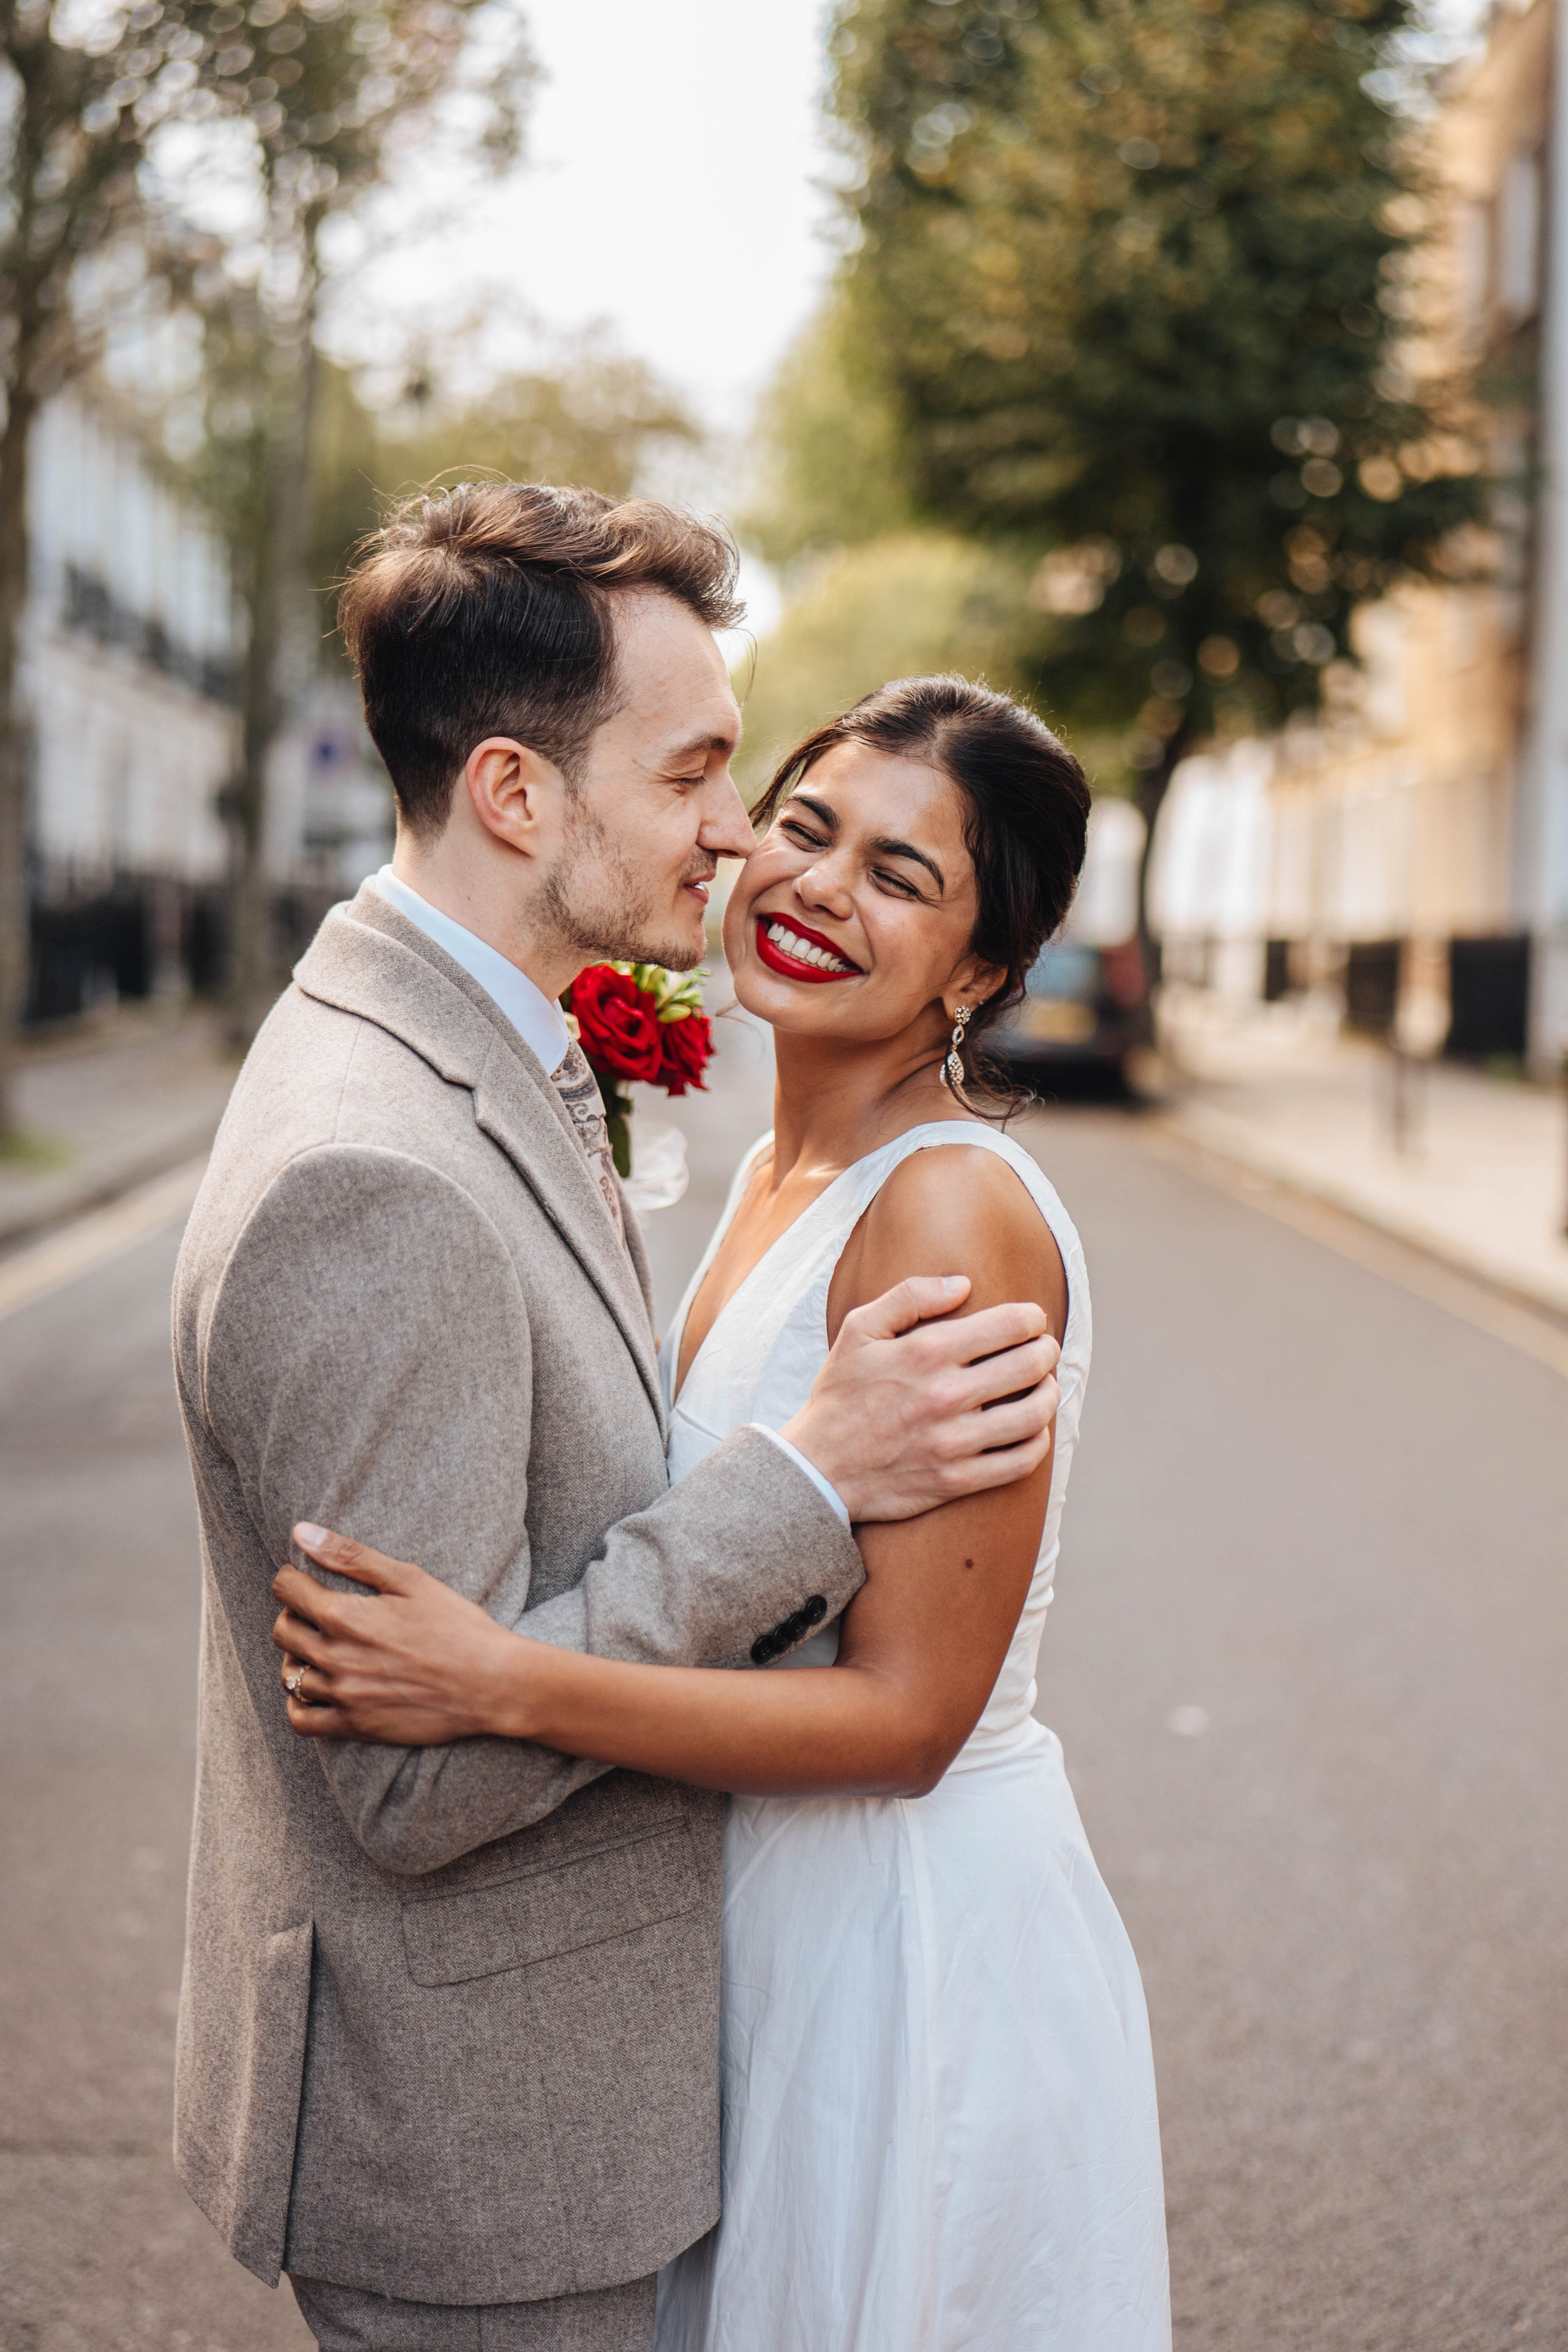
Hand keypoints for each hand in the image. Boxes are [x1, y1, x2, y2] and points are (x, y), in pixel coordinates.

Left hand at [271, 1524, 523, 1744]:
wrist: (492, 1683)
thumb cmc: (456, 1626)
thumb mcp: (409, 1579)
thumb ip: (350, 1556)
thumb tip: (301, 1532)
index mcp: (345, 1616)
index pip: (287, 1589)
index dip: (293, 1578)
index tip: (306, 1579)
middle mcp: (335, 1658)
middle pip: (282, 1631)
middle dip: (294, 1614)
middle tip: (320, 1611)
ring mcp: (343, 1696)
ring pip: (289, 1674)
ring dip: (298, 1656)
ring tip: (323, 1648)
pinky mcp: (355, 1726)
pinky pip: (302, 1719)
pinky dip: (299, 1703)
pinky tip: (318, 1688)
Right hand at [779, 1276, 1060, 1522]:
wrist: (817, 1468)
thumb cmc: (839, 1394)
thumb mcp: (859, 1329)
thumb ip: (910, 1295)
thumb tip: (963, 1283)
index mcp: (926, 1352)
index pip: (1009, 1325)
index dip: (1032, 1318)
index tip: (1032, 1320)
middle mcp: (946, 1395)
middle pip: (1030, 1366)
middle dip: (1046, 1351)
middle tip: (1043, 1350)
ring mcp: (954, 1441)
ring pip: (1034, 1415)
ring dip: (1049, 1395)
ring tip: (1045, 1388)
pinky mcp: (956, 1480)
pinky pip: (1019, 1462)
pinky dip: (1037, 1443)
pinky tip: (1033, 1431)